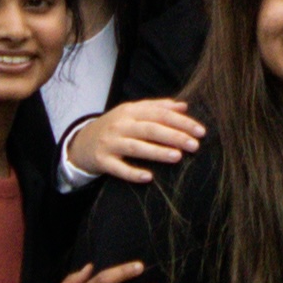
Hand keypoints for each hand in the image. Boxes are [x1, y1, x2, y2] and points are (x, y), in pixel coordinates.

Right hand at [65, 97, 205, 184]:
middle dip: (174, 136)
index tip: (200, 131)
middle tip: (195, 145)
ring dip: (157, 152)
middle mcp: (120, 125)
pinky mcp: (102, 160)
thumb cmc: (114, 127)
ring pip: (136, 147)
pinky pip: (118, 168)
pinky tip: (148, 177)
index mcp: (130, 111)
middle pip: (150, 129)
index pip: (160, 114)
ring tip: (177, 156)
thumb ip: (157, 107)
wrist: (81, 142)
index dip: (181, 122)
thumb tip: (184, 106)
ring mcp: (110, 143)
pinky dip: (132, 173)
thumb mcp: (132, 112)